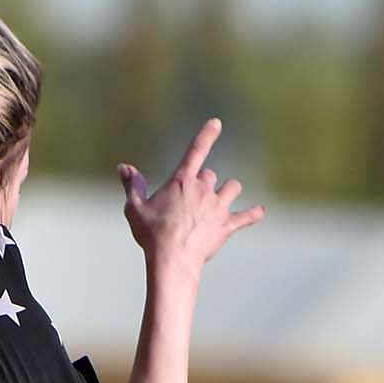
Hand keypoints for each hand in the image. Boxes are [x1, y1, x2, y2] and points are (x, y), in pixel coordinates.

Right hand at [119, 119, 262, 274]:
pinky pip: (246, 216)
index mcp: (182, 181)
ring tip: (222, 199)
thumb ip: (132, 185)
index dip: (207, 135)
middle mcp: (204, 189)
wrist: (172, 260)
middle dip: (204, 182)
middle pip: (211, 175)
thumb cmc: (152, 234)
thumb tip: (124, 167)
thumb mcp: (135, 208)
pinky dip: (253, 214)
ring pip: (232, 188)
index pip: (197, 150)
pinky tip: (259, 211)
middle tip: (192, 199)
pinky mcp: (227, 226)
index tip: (216, 122)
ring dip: (228, 191)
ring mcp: (218, 207)